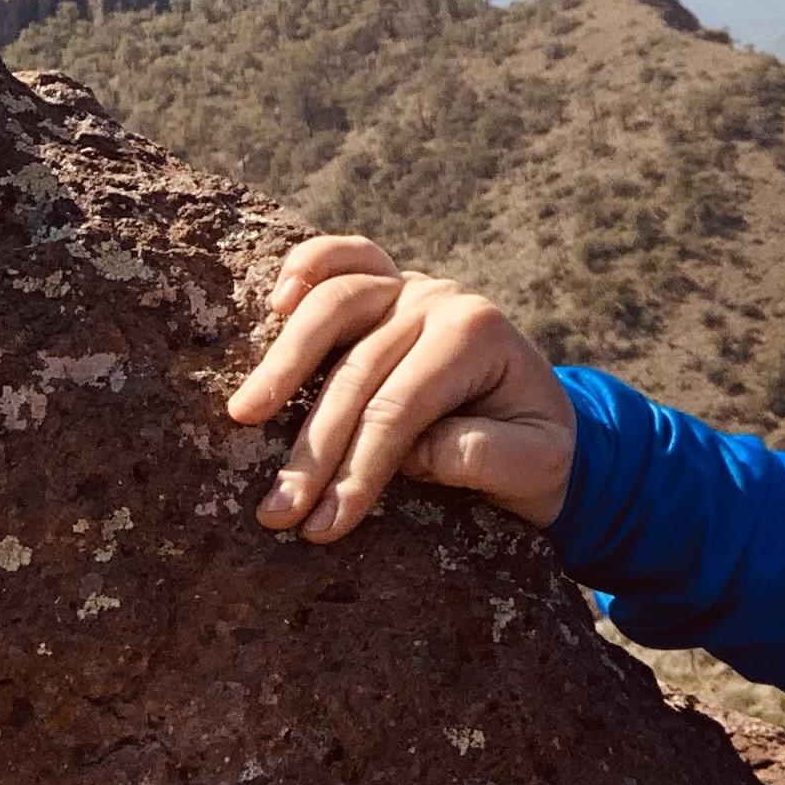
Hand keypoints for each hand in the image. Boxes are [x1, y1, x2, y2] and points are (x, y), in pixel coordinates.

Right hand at [224, 235, 576, 541]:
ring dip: (284, 364)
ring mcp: (410, 286)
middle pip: (357, 370)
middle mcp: (443, 300)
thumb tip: (411, 454)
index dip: (358, 467)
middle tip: (275, 512)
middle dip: (313, 448)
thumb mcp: (538, 466)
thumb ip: (486, 457)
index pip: (401, 406)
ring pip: (334, 308)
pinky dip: (308, 266)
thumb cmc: (535, 448)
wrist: (541, 420)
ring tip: (242, 416)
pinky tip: (274, 303)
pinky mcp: (385, 286)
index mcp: (479, 337)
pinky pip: (344, 259)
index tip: (322, 525)